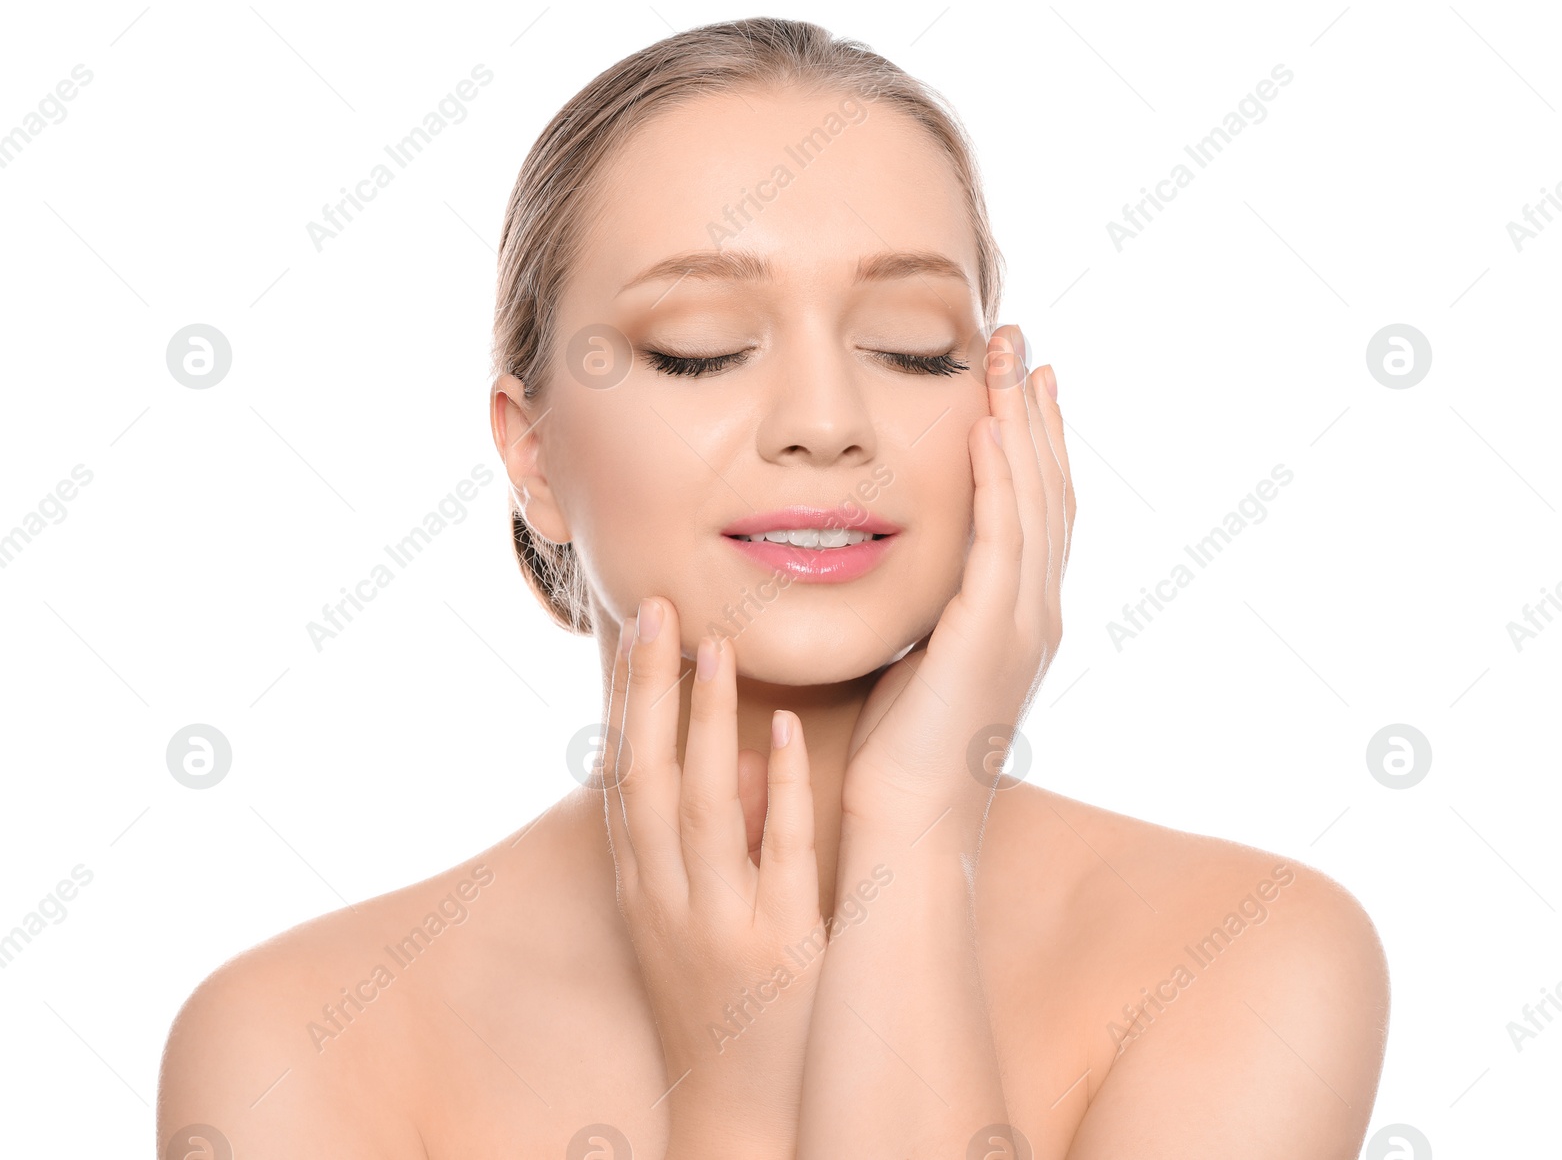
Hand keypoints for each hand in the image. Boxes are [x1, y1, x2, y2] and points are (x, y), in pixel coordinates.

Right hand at [600, 596, 825, 1156]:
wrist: (744, 1112)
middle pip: (645, 777)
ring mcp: (717, 923)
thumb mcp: (687, 919)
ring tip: (717, 645)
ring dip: (704, 721)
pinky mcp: (777, 948)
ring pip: (700, 807)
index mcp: (641, 887)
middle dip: (649, 690)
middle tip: (660, 605)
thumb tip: (741, 748)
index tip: (640, 622)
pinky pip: (774, 856)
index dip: (628, 698)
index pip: (623, 774)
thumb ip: (707, 838)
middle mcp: (666, 899)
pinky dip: (778, 789)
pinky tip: (785, 730)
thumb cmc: (721, 999)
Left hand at [840, 324, 1073, 837]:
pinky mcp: (989, 636)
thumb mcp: (920, 663)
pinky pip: (1000, 539)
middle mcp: (1035, 614)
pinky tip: (988, 427)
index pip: (1035, 510)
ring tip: (1010, 359)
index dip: (1032, 442)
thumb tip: (908, 571)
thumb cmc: (901, 756)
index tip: (1020, 381)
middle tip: (1025, 343)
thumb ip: (929, 611)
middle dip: (1035, 412)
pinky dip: (1000, 478)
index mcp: (1019, 618)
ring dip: (1023, 425)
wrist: (907, 827)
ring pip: (1033, 501)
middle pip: (1047, 490)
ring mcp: (1022, 625)